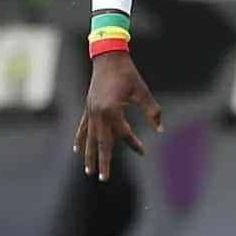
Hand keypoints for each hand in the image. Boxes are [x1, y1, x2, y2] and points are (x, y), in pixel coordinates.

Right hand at [74, 51, 162, 181]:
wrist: (108, 57)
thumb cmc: (127, 74)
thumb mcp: (142, 92)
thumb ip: (152, 111)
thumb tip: (160, 129)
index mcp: (112, 110)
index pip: (124, 134)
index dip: (134, 144)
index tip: (143, 151)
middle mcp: (98, 113)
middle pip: (101, 142)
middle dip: (103, 161)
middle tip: (103, 178)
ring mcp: (91, 111)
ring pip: (89, 138)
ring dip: (89, 155)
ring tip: (88, 170)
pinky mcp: (88, 108)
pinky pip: (83, 127)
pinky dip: (80, 138)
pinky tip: (76, 149)